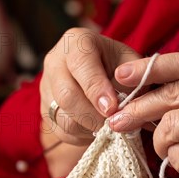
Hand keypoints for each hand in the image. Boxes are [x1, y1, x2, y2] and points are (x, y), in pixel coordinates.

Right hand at [40, 28, 141, 145]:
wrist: (102, 72)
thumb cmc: (119, 65)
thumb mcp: (131, 63)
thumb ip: (132, 80)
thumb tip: (124, 104)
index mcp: (76, 42)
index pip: (81, 65)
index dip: (96, 89)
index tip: (112, 108)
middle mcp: (54, 62)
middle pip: (67, 96)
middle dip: (94, 115)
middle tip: (115, 123)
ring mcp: (46, 87)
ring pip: (63, 118)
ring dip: (90, 128)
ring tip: (110, 126)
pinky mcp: (45, 110)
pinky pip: (62, 131)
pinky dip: (83, 135)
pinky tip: (97, 128)